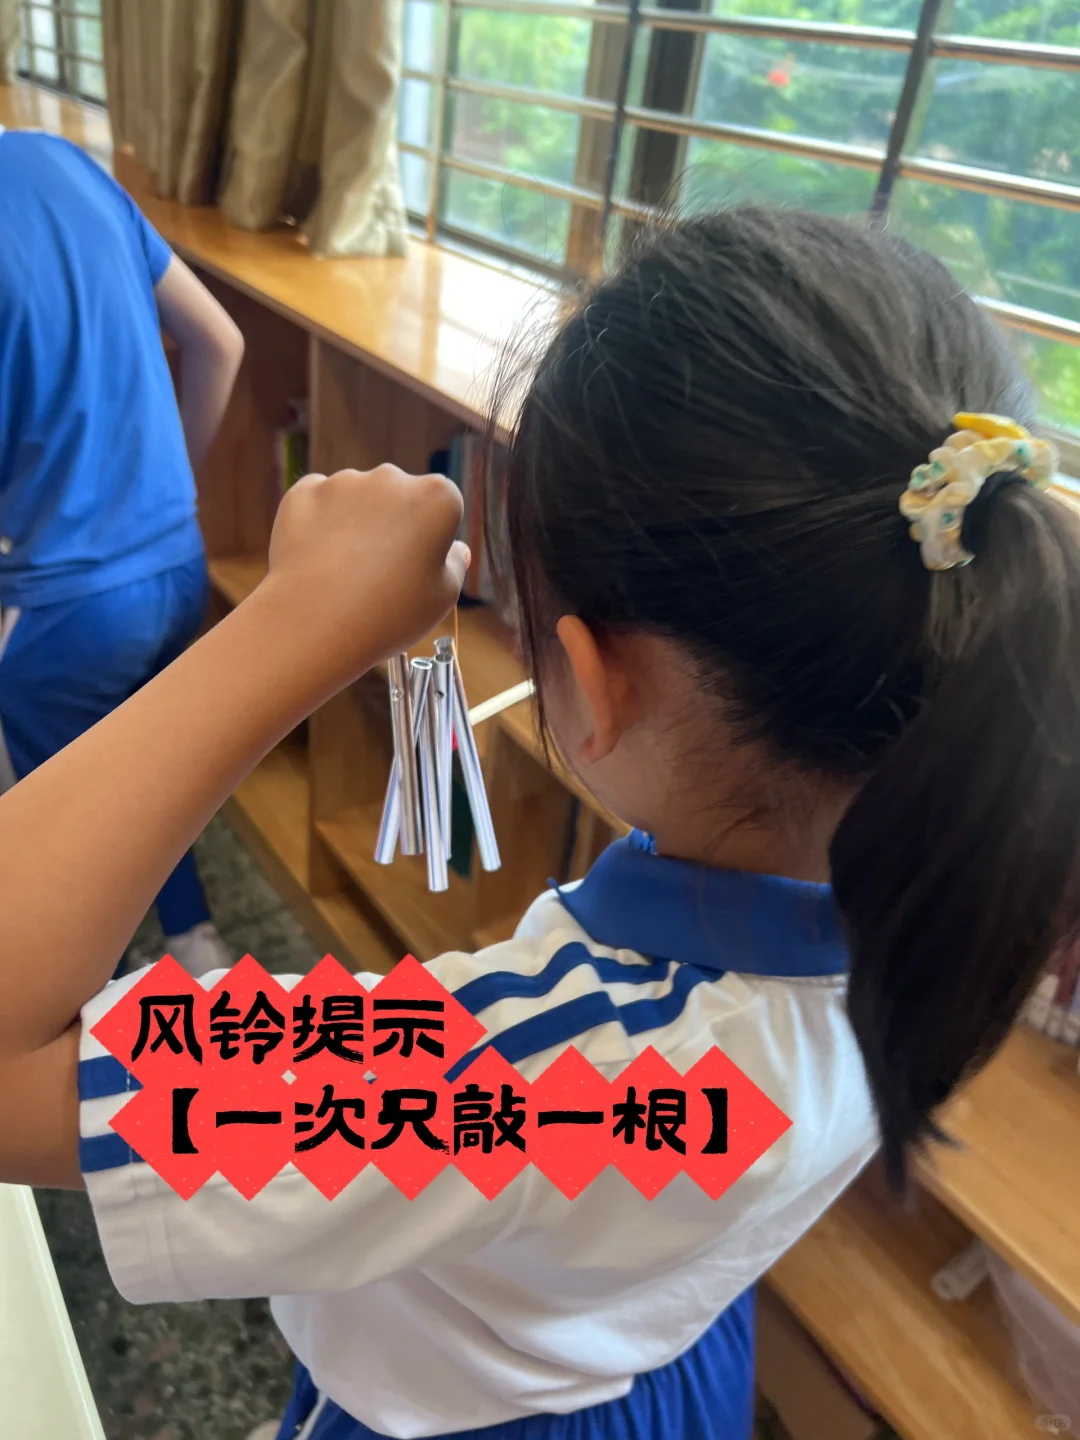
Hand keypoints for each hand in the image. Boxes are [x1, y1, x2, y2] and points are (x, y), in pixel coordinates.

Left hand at [260, 465, 469, 683]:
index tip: (420, 564)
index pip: (444, 504)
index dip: (434, 535)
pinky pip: (319, 503)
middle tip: (383, 571)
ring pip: (357, 498)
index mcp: (436, 498)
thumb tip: (456, 550)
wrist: (313, 624)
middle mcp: (391, 478)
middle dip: (394, 523)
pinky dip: (320, 524)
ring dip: (357, 523)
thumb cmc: (388, 614)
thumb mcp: (442, 598)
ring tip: (346, 572)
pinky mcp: (303, 493)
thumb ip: (454, 565)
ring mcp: (343, 482)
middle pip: (399, 496)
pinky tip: (320, 561)